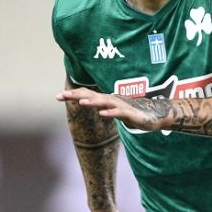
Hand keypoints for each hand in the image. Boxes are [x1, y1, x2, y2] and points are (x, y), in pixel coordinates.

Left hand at [56, 87, 171, 131]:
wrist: (154, 116)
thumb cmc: (131, 113)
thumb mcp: (112, 110)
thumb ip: (100, 106)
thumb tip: (85, 101)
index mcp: (105, 100)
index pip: (86, 94)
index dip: (72, 94)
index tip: (57, 97)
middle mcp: (111, 100)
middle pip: (91, 96)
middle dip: (76, 95)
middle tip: (61, 96)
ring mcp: (120, 106)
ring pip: (104, 103)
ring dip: (93, 102)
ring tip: (81, 102)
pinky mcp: (130, 114)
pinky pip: (119, 113)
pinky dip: (111, 113)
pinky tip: (103, 114)